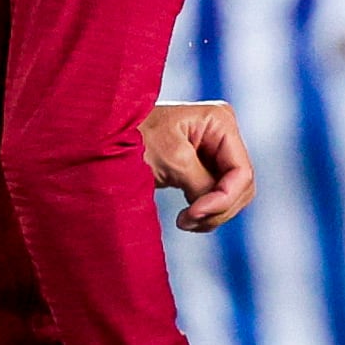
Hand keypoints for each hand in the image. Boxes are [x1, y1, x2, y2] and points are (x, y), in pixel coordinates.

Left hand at [145, 101, 255, 231]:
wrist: (103, 137)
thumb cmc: (132, 137)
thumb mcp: (173, 160)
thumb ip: (203, 185)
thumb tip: (214, 210)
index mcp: (221, 122)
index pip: (241, 172)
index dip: (224, 199)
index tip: (194, 214)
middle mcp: (223, 135)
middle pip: (241, 186)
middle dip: (218, 209)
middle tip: (187, 221)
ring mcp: (214, 152)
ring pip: (232, 197)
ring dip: (211, 215)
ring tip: (184, 221)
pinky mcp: (203, 169)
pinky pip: (217, 199)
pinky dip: (205, 214)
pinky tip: (186, 218)